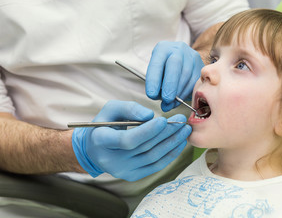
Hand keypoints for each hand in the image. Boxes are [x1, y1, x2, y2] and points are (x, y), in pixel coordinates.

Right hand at [72, 100, 190, 180]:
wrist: (95, 148)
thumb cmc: (104, 125)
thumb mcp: (111, 110)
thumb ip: (129, 108)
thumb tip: (150, 115)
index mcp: (102, 141)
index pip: (128, 140)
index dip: (148, 131)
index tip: (164, 120)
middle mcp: (111, 160)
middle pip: (144, 148)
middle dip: (166, 133)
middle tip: (182, 121)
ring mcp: (123, 170)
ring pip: (153, 157)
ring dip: (172, 143)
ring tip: (184, 131)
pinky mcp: (133, 175)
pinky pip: (156, 166)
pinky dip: (170, 154)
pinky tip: (179, 143)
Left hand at [146, 41, 203, 111]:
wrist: (182, 60)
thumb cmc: (165, 68)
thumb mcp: (157, 71)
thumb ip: (157, 84)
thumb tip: (164, 102)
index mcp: (163, 48)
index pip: (157, 62)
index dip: (154, 80)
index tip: (152, 94)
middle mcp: (178, 49)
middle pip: (175, 64)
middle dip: (170, 84)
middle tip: (166, 99)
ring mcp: (192, 57)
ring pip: (187, 75)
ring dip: (178, 93)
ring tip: (170, 103)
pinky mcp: (201, 66)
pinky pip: (195, 82)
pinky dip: (185, 94)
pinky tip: (178, 100)